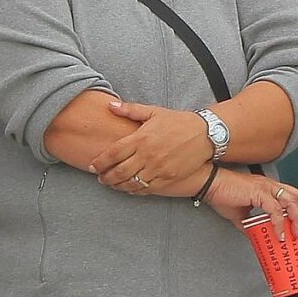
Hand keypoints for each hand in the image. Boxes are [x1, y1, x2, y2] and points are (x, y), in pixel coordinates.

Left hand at [94, 100, 212, 194]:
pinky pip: (147, 189)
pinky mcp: (168, 178)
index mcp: (141, 138)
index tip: (92, 166)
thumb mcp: (154, 111)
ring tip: (112, 184)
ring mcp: (158, 168)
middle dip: (106, 177)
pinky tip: (129, 189)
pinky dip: (135, 191)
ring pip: (131, 183)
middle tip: (100, 178)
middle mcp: (148, 155)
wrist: (205, 134)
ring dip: (118, 186)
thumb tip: (110, 106)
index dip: (100, 162)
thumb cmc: (179, 122)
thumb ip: (130, 110)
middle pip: (119, 171)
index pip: (113, 153)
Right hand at [199, 166, 297, 230]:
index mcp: (268, 187)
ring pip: (291, 201)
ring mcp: (265, 188)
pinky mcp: (258, 193)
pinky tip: (280, 234)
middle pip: (297, 196)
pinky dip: (280, 223)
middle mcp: (270, 185)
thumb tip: (255, 236)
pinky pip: (275, 210)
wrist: (209, 184)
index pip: (292, 195)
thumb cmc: (221, 195)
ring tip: (297, 233)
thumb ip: (250, 224)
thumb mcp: (240, 214)